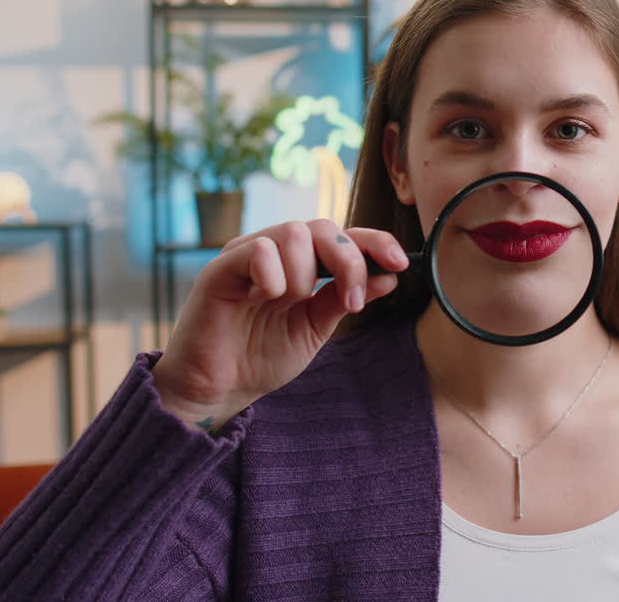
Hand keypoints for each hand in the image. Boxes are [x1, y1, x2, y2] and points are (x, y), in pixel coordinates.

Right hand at [151, 220, 407, 430]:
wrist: (218, 391)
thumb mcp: (315, 329)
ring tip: (290, 304)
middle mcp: (274, 252)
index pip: (342, 236)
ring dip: (305, 275)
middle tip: (349, 302)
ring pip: (294, 233)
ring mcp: (246, 256)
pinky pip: (259, 251)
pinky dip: (273, 277)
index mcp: (300, 264)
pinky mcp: (220, 269)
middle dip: (348, 262)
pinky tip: (262, 300)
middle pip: (324, 227)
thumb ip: (345, 298)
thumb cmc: (260, 358)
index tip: (401, 262)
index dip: (375, 241)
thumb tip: (389, 276)